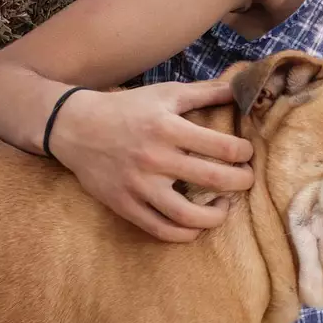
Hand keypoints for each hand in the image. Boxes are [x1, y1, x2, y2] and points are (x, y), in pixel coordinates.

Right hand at [52, 80, 254, 241]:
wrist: (75, 127)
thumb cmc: (126, 108)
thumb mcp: (165, 94)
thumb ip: (204, 93)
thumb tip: (239, 88)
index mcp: (168, 128)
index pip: (223, 147)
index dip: (244, 153)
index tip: (247, 153)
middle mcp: (155, 159)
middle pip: (214, 180)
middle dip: (241, 181)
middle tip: (246, 179)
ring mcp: (139, 186)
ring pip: (189, 216)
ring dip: (217, 216)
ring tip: (224, 206)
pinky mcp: (125, 205)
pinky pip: (161, 230)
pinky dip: (185, 234)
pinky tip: (196, 226)